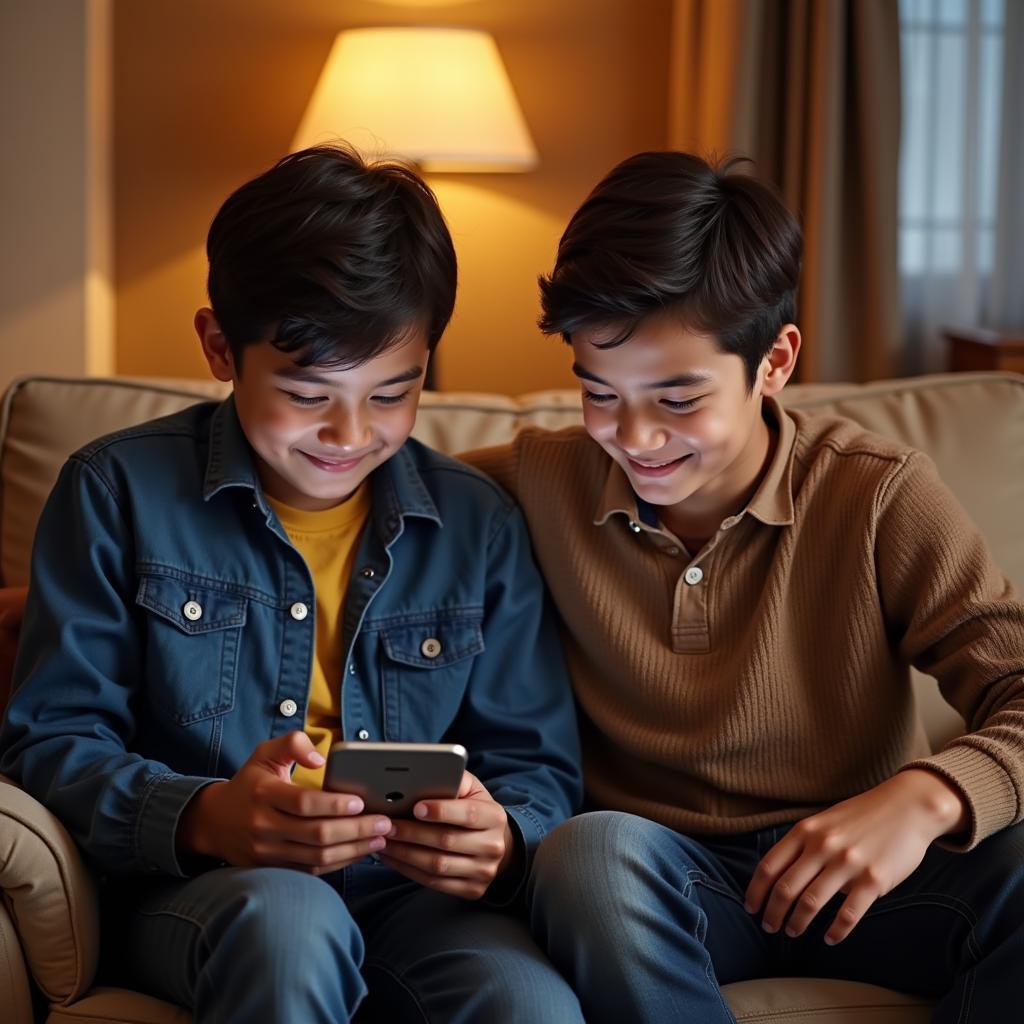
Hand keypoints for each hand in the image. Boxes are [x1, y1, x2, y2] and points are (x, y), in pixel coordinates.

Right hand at [177, 731, 392, 874]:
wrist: (213, 822)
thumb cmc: (250, 782)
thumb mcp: (265, 753)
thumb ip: (293, 743)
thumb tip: (320, 756)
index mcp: (263, 793)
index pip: (304, 803)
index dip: (335, 804)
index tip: (361, 801)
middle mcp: (263, 826)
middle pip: (316, 834)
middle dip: (356, 829)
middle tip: (385, 822)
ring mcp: (266, 852)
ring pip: (316, 857)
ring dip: (353, 849)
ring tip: (380, 838)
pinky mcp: (272, 869)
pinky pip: (311, 870)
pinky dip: (338, 863)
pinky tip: (359, 852)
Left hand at [377, 770, 514, 899]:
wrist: (495, 844)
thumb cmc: (474, 809)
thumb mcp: (471, 790)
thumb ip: (452, 781)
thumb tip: (421, 778)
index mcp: (495, 816)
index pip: (468, 814)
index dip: (441, 811)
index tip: (415, 807)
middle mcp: (493, 846)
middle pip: (447, 841)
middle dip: (412, 833)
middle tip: (387, 825)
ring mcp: (483, 872)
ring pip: (437, 866)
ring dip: (405, 854)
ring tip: (383, 842)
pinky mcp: (472, 890)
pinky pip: (434, 883)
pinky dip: (408, 870)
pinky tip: (392, 858)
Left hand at [745, 769, 967, 944]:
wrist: (907, 806)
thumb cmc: (861, 816)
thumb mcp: (823, 822)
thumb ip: (803, 845)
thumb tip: (780, 877)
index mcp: (805, 831)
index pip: (769, 866)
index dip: (755, 891)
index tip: (750, 908)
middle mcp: (822, 846)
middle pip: (785, 888)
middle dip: (772, 913)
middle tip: (769, 927)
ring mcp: (848, 863)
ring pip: (811, 902)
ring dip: (797, 923)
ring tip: (793, 932)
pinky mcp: (874, 880)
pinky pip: (849, 913)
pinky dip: (836, 931)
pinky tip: (830, 939)